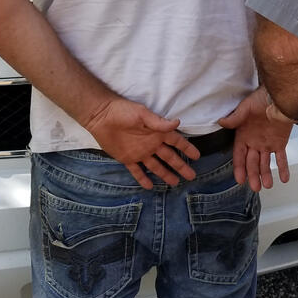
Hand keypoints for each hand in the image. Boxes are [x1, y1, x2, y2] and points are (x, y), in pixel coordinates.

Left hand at [85, 97, 199, 188]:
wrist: (101, 116)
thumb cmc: (123, 111)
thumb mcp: (142, 114)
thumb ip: (159, 122)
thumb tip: (178, 122)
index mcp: (157, 133)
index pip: (176, 142)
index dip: (187, 148)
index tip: (197, 156)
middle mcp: (151, 144)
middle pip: (169, 157)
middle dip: (180, 166)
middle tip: (191, 176)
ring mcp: (140, 152)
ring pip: (156, 166)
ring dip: (165, 174)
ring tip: (175, 183)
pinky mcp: (127, 158)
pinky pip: (137, 171)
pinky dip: (143, 178)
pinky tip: (149, 186)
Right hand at [219, 87, 292, 192]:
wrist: (280, 96)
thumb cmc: (260, 99)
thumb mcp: (246, 108)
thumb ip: (235, 118)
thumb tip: (221, 121)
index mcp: (243, 136)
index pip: (239, 156)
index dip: (239, 168)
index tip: (239, 180)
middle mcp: (254, 142)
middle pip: (252, 163)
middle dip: (253, 175)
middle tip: (255, 187)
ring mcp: (267, 144)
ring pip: (265, 163)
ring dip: (266, 174)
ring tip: (268, 185)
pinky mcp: (280, 143)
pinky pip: (281, 158)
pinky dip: (283, 168)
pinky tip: (284, 178)